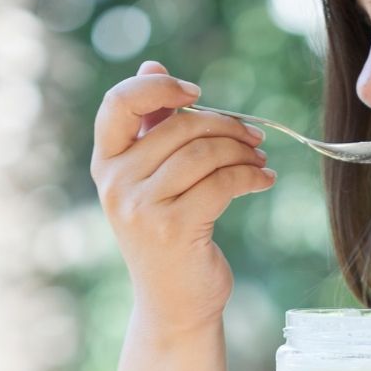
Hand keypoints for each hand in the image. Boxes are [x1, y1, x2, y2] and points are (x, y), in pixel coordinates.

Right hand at [90, 60, 275, 336]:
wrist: (174, 305)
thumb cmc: (168, 237)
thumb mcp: (152, 181)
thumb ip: (151, 127)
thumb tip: (153, 66)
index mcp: (106, 163)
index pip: (119, 104)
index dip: (158, 87)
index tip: (196, 92)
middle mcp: (115, 183)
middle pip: (179, 127)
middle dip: (226, 125)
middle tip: (255, 136)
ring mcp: (141, 208)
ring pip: (204, 153)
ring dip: (243, 151)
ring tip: (261, 159)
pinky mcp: (174, 229)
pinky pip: (223, 183)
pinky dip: (252, 176)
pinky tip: (265, 180)